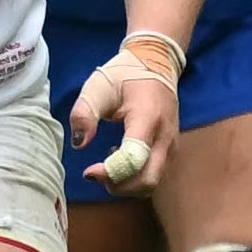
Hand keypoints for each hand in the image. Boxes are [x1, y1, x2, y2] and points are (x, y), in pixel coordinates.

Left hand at [70, 49, 179, 196]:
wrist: (156, 65)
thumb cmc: (124, 75)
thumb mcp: (97, 87)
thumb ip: (85, 113)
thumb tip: (79, 144)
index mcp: (147, 119)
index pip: (133, 159)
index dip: (110, 172)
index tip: (88, 172)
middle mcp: (165, 138)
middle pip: (147, 181)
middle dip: (119, 186)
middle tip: (95, 175)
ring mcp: (171, 146)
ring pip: (153, 182)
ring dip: (126, 184)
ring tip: (105, 166)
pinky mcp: (170, 150)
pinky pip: (154, 174)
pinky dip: (134, 177)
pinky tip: (117, 160)